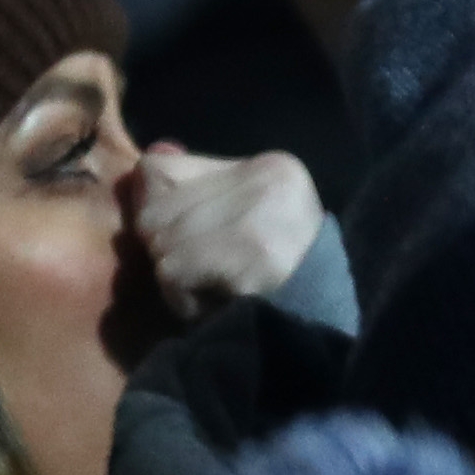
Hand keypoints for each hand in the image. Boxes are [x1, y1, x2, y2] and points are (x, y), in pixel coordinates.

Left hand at [126, 144, 323, 320]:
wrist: (321, 321)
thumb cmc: (279, 270)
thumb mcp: (246, 213)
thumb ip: (197, 185)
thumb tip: (154, 154)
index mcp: (269, 165)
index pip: (159, 170)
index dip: (157, 210)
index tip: (186, 237)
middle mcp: (263, 181)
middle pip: (154, 213)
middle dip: (166, 249)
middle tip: (201, 272)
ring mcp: (255, 218)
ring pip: (160, 243)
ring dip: (176, 278)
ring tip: (211, 288)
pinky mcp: (245, 258)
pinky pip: (173, 272)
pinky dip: (182, 298)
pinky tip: (213, 303)